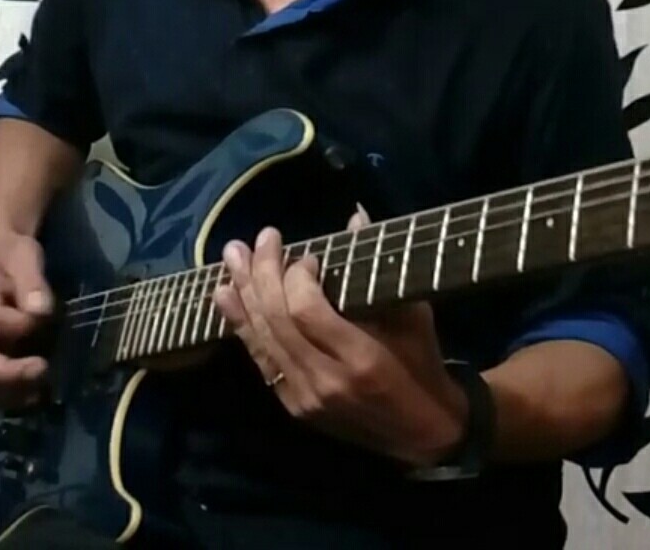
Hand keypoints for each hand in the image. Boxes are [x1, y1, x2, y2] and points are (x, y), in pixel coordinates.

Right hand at [0, 229, 53, 408]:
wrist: (1, 257)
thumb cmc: (14, 256)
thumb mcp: (24, 257)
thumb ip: (31, 281)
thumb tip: (40, 310)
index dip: (18, 326)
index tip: (46, 319)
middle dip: (5, 376)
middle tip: (42, 374)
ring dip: (7, 394)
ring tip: (39, 394)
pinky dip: (10, 398)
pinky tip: (36, 396)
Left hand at [213, 209, 470, 467]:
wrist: (423, 435)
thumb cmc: (421, 366)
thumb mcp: (412, 315)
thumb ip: (376, 269)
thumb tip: (354, 215)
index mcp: (360, 358)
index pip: (306, 310)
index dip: (296, 277)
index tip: (308, 255)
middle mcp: (325, 380)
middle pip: (277, 322)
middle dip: (262, 274)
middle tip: (260, 239)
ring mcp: (304, 397)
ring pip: (261, 340)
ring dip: (243, 295)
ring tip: (231, 257)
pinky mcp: (293, 407)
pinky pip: (261, 360)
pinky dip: (242, 326)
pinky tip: (226, 297)